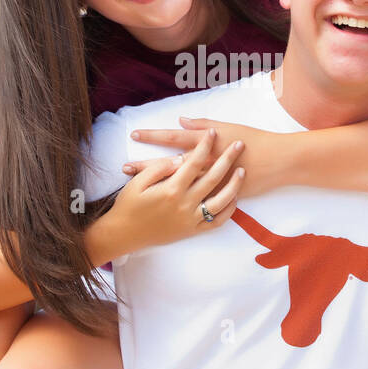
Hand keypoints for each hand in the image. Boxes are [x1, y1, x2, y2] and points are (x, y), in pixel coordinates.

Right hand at [113, 128, 245, 253]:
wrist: (124, 235)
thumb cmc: (128, 206)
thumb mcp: (137, 183)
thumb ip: (158, 169)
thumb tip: (178, 158)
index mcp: (170, 189)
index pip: (193, 162)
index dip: (204, 145)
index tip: (212, 133)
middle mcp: (184, 204)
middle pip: (212, 177)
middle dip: (227, 158)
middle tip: (238, 144)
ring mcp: (191, 219)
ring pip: (221, 200)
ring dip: (234, 184)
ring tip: (243, 170)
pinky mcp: (193, 230)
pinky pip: (217, 221)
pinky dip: (228, 209)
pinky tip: (234, 197)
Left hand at [126, 116, 278, 197]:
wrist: (277, 162)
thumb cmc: (253, 140)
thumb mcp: (227, 127)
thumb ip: (202, 125)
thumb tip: (181, 122)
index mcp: (206, 143)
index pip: (173, 139)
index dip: (153, 136)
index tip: (134, 135)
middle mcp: (204, 163)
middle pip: (169, 164)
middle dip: (145, 166)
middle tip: (123, 167)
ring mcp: (209, 182)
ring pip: (177, 184)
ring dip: (156, 184)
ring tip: (135, 187)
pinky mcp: (217, 196)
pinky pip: (193, 199)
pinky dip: (178, 200)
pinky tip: (164, 203)